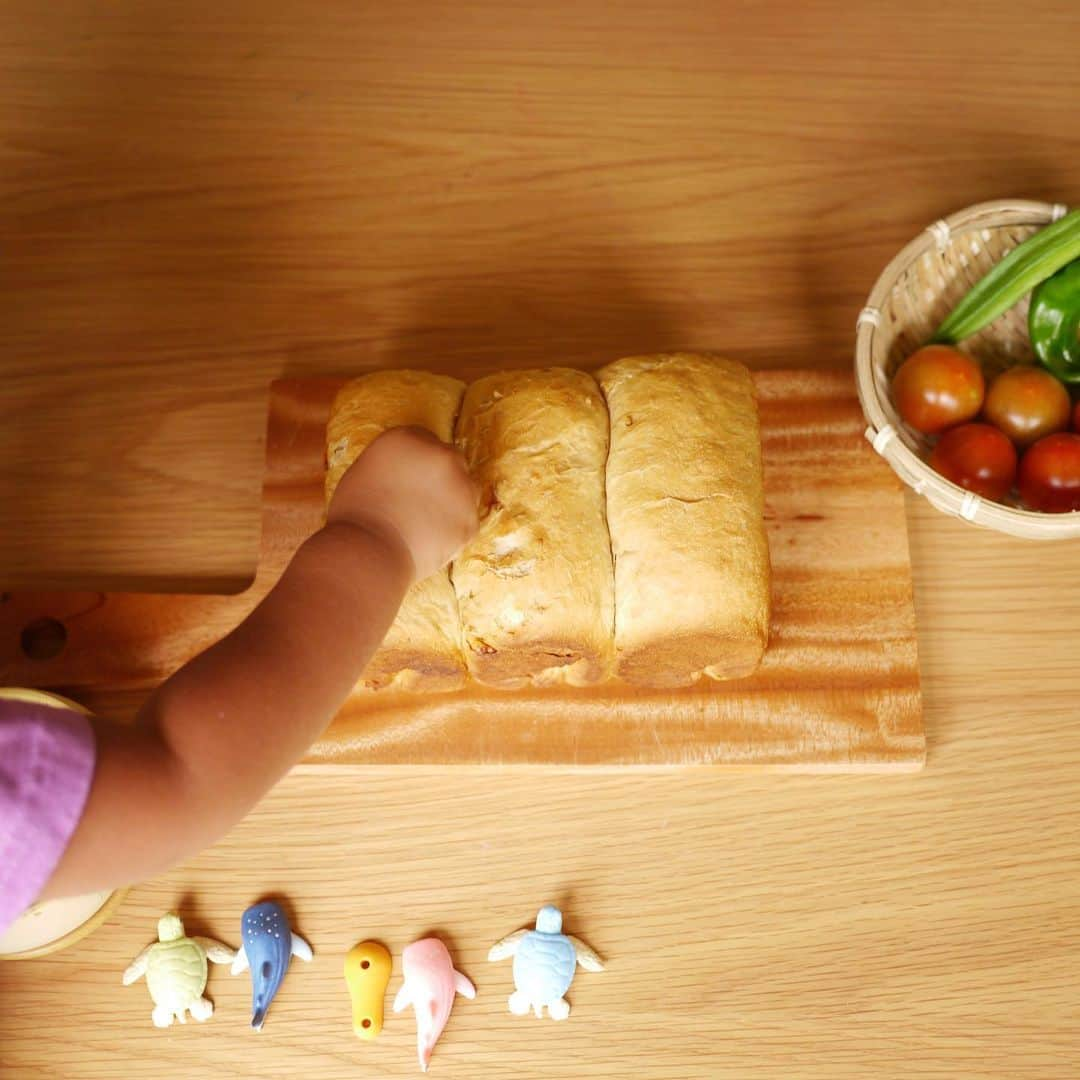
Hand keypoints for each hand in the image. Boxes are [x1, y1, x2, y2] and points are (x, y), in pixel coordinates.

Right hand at [327, 426, 477, 580]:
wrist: (367, 553)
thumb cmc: (353, 516)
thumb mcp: (364, 471)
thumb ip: (393, 464)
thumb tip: (405, 472)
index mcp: (407, 438)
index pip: (423, 441)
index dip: (416, 463)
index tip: (409, 481)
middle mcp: (441, 455)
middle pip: (450, 460)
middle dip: (439, 478)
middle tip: (420, 502)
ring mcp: (461, 487)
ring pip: (465, 490)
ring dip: (451, 501)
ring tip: (425, 523)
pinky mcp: (470, 519)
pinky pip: (466, 521)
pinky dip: (453, 531)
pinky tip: (431, 540)